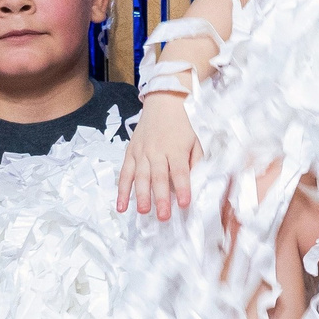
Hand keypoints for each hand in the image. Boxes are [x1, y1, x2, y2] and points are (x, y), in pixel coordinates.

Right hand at [117, 93, 201, 220]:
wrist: (164, 102)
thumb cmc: (183, 124)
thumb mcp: (196, 140)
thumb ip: (196, 161)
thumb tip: (197, 182)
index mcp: (176, 149)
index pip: (180, 171)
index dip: (183, 188)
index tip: (185, 204)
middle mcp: (157, 151)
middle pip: (158, 177)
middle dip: (160, 198)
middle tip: (163, 216)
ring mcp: (141, 152)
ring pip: (140, 177)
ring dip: (140, 196)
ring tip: (143, 211)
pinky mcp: (130, 153)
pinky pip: (125, 173)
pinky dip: (122, 190)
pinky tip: (121, 205)